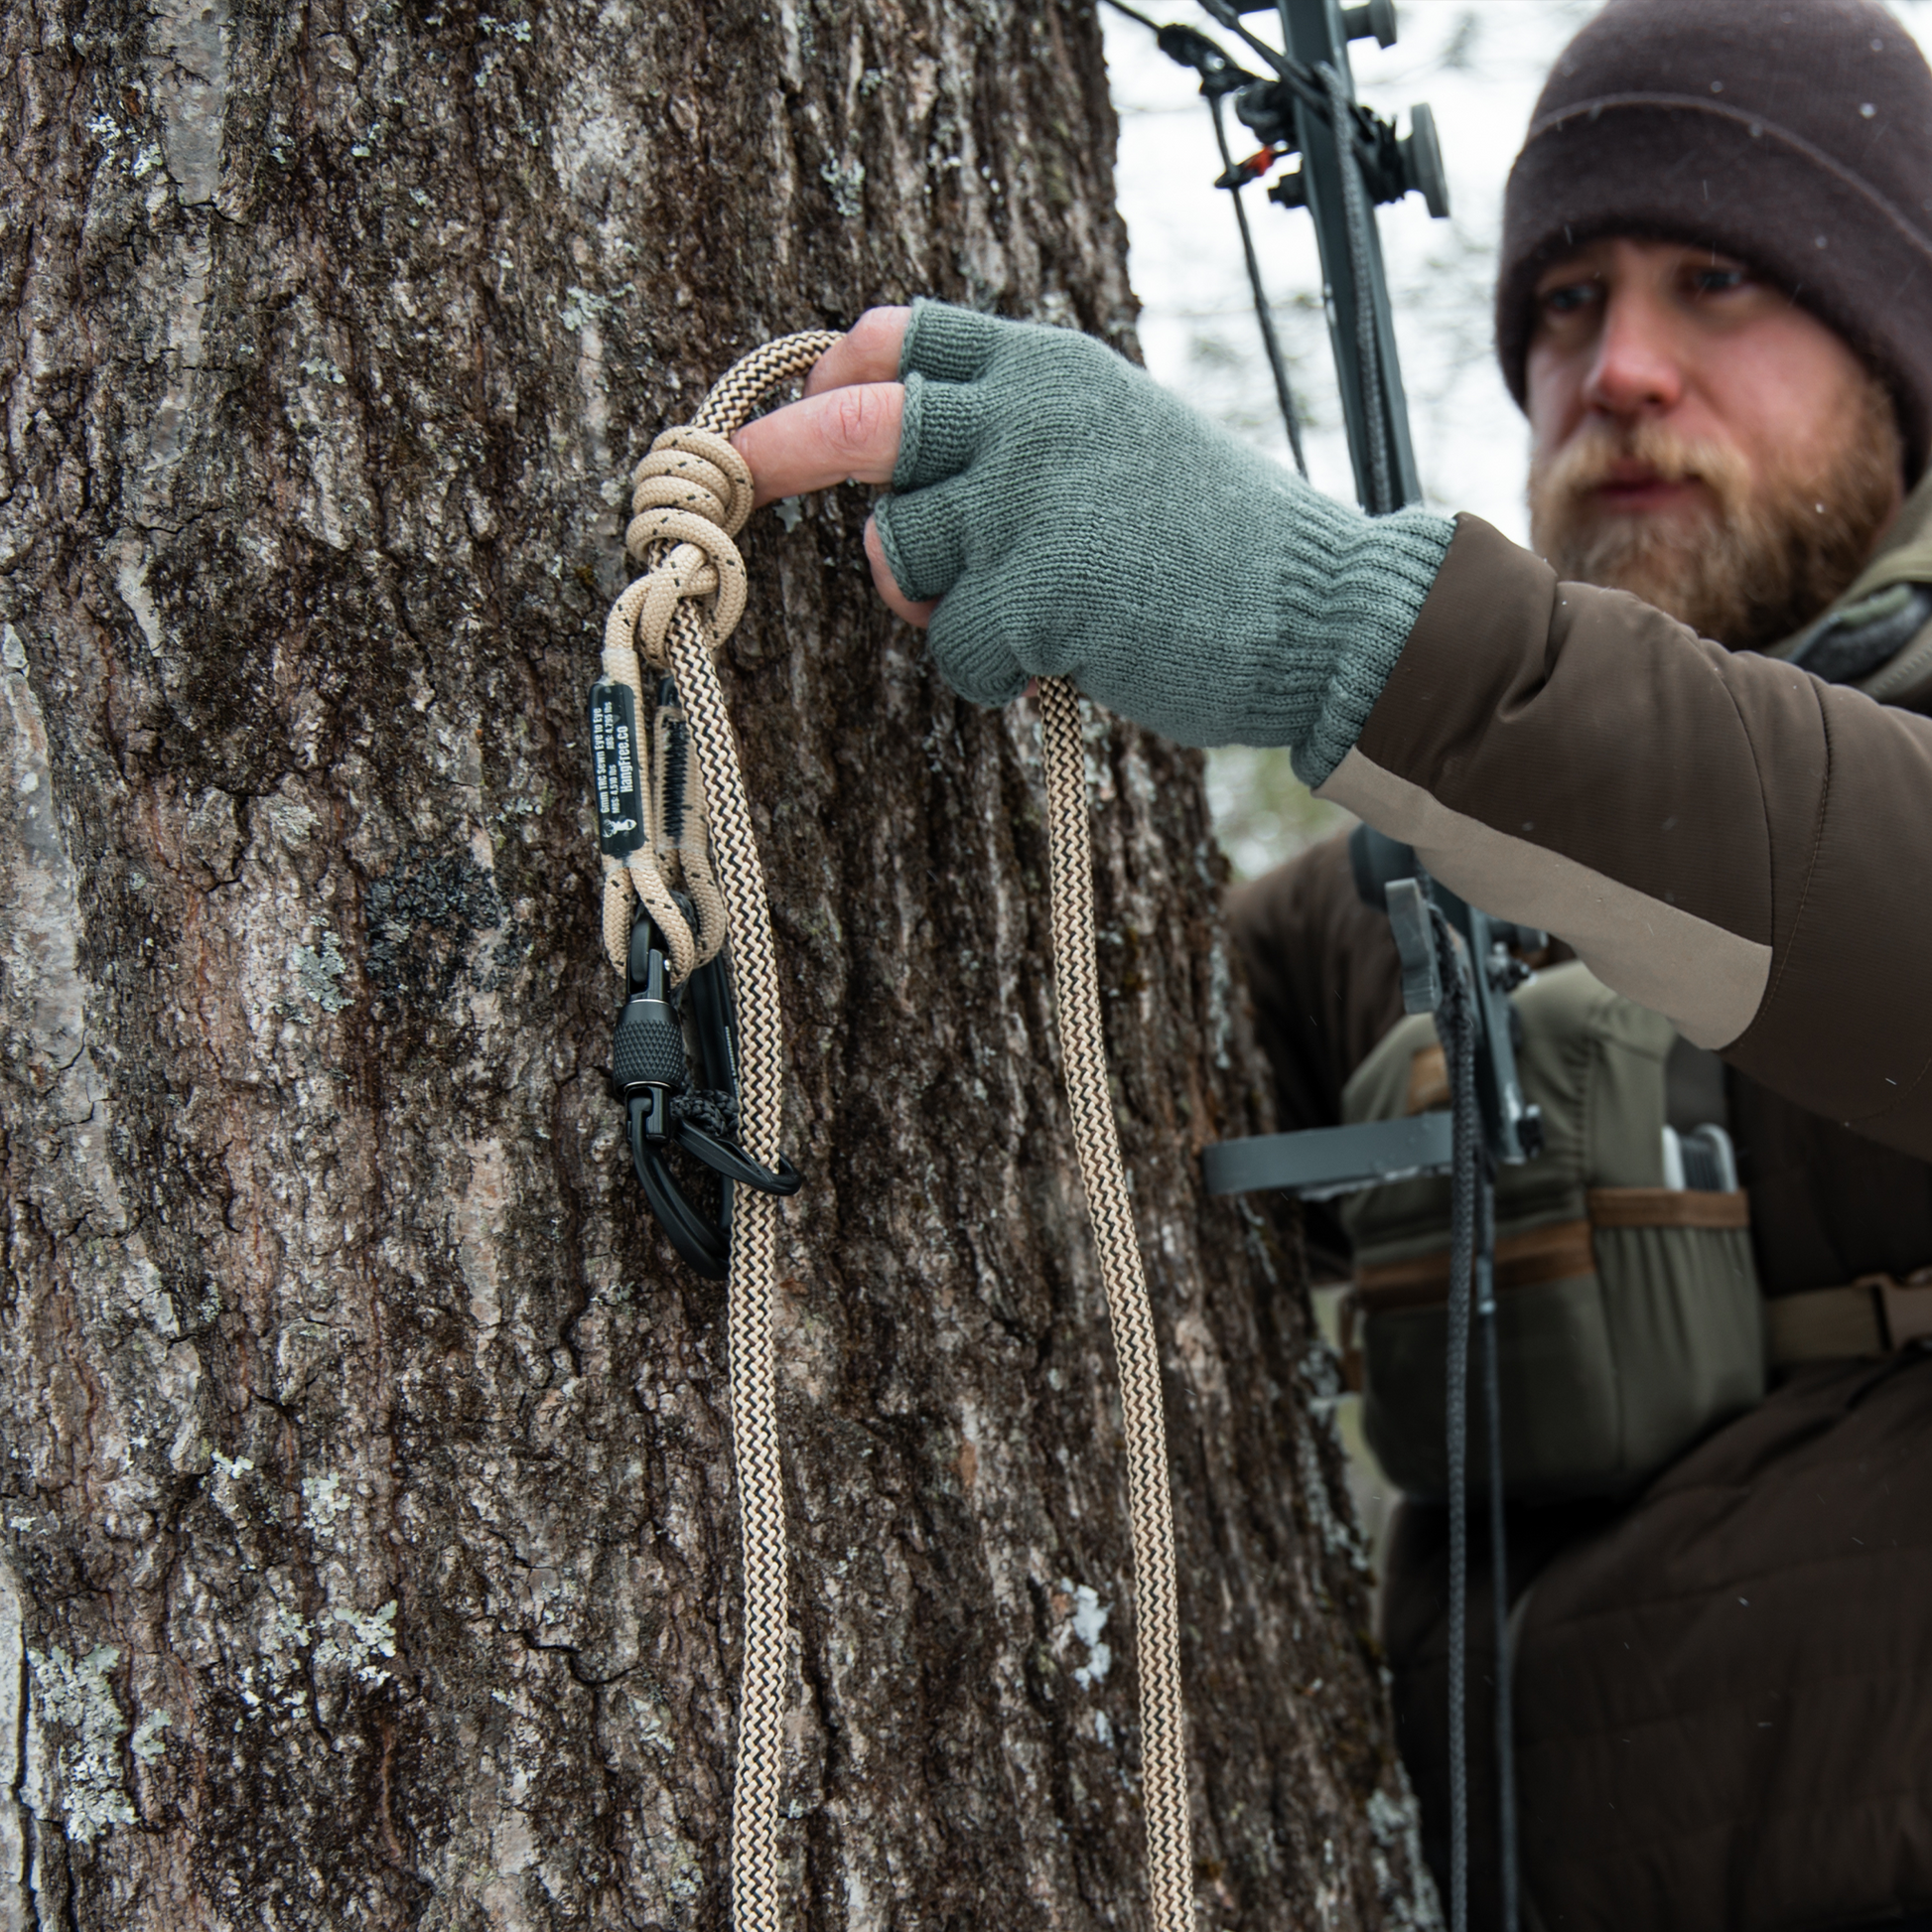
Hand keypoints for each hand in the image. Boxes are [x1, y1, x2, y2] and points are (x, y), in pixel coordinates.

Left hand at [733, 300, 1451, 762]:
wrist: (1319, 611)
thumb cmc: (1211, 542)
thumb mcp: (1114, 441)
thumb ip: (1015, 439)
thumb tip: (888, 489)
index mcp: (1048, 367)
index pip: (904, 336)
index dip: (834, 375)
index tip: (806, 410)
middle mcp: (1029, 414)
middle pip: (860, 422)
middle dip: (779, 451)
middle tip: (732, 472)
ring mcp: (1031, 499)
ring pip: (901, 556)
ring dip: (940, 603)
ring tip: (1028, 615)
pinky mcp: (1040, 588)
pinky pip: (951, 645)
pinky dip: (989, 671)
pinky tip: (1057, 663)